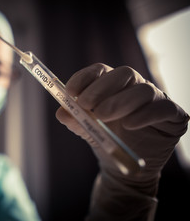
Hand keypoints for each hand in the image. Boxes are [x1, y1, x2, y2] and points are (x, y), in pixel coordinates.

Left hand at [56, 63, 188, 194]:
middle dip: (101, 88)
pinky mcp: (173, 115)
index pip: (100, 71)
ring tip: (101, 116)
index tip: (70, 92)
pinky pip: (163, 108)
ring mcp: (155, 99)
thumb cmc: (105, 139)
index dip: (85, 78)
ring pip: (143, 90)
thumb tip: (61, 112)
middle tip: (85, 105)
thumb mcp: (86, 129)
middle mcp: (135, 87)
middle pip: (123, 74)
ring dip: (120, 102)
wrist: (123, 165)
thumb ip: (74, 119)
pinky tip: (129, 124)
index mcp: (112, 85)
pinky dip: (145, 115)